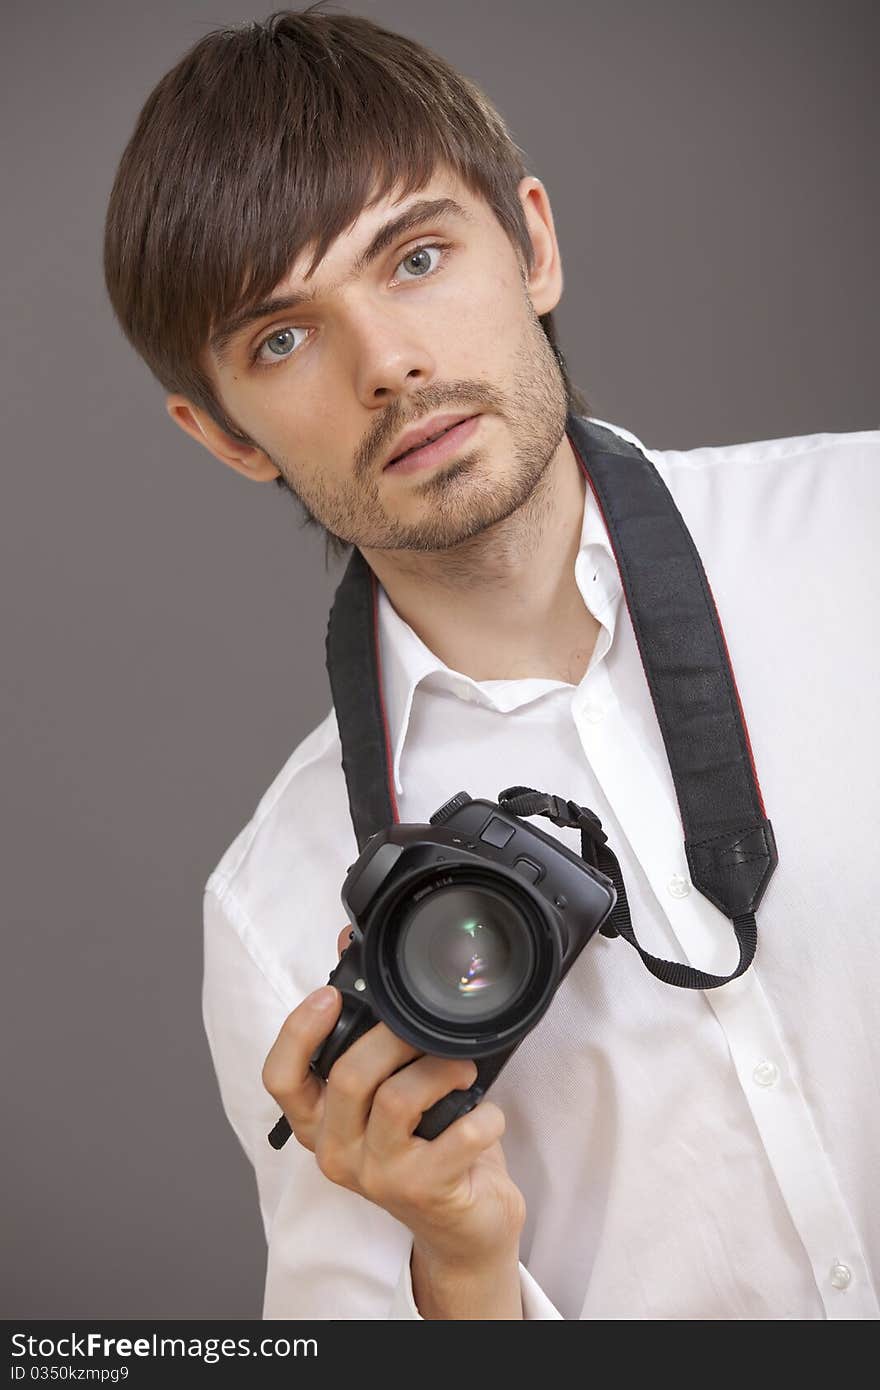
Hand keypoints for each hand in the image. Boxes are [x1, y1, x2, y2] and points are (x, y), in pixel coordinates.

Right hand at [261, 923, 526, 1268]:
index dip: (298, 1032)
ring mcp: (376, 1176)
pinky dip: (484, 1115)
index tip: (329, 995)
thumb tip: (348, 943)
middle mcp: (336, 1151)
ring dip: (443, 1070)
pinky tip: (485, 1116)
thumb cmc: (427, 1146)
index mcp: (319, 1122)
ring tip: (464, 1070)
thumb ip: (369, 1029)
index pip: (280, 1078)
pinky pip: (459, 1133)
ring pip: (398, 1100)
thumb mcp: (390, 1088)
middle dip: (395, 1037)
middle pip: (349, 1075)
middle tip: (427, 1032)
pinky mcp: (422, 1191)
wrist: (464, 1226)